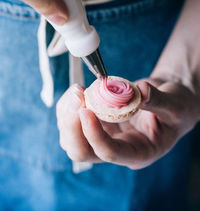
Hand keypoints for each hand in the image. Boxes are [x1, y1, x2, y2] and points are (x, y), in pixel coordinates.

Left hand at [56, 77, 199, 168]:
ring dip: (67, 114)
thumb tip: (141, 91)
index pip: (109, 152)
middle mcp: (117, 149)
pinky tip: (78, 91)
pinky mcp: (97, 123)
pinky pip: (73, 122)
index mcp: (138, 152)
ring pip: (72, 138)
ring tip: (76, 90)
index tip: (85, 109)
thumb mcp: (175, 105)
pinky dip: (69, 106)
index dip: (94, 134)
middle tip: (76, 96)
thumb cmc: (177, 107)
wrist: (168, 101)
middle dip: (72, 126)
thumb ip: (159, 101)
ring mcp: (105, 136)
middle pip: (82, 151)